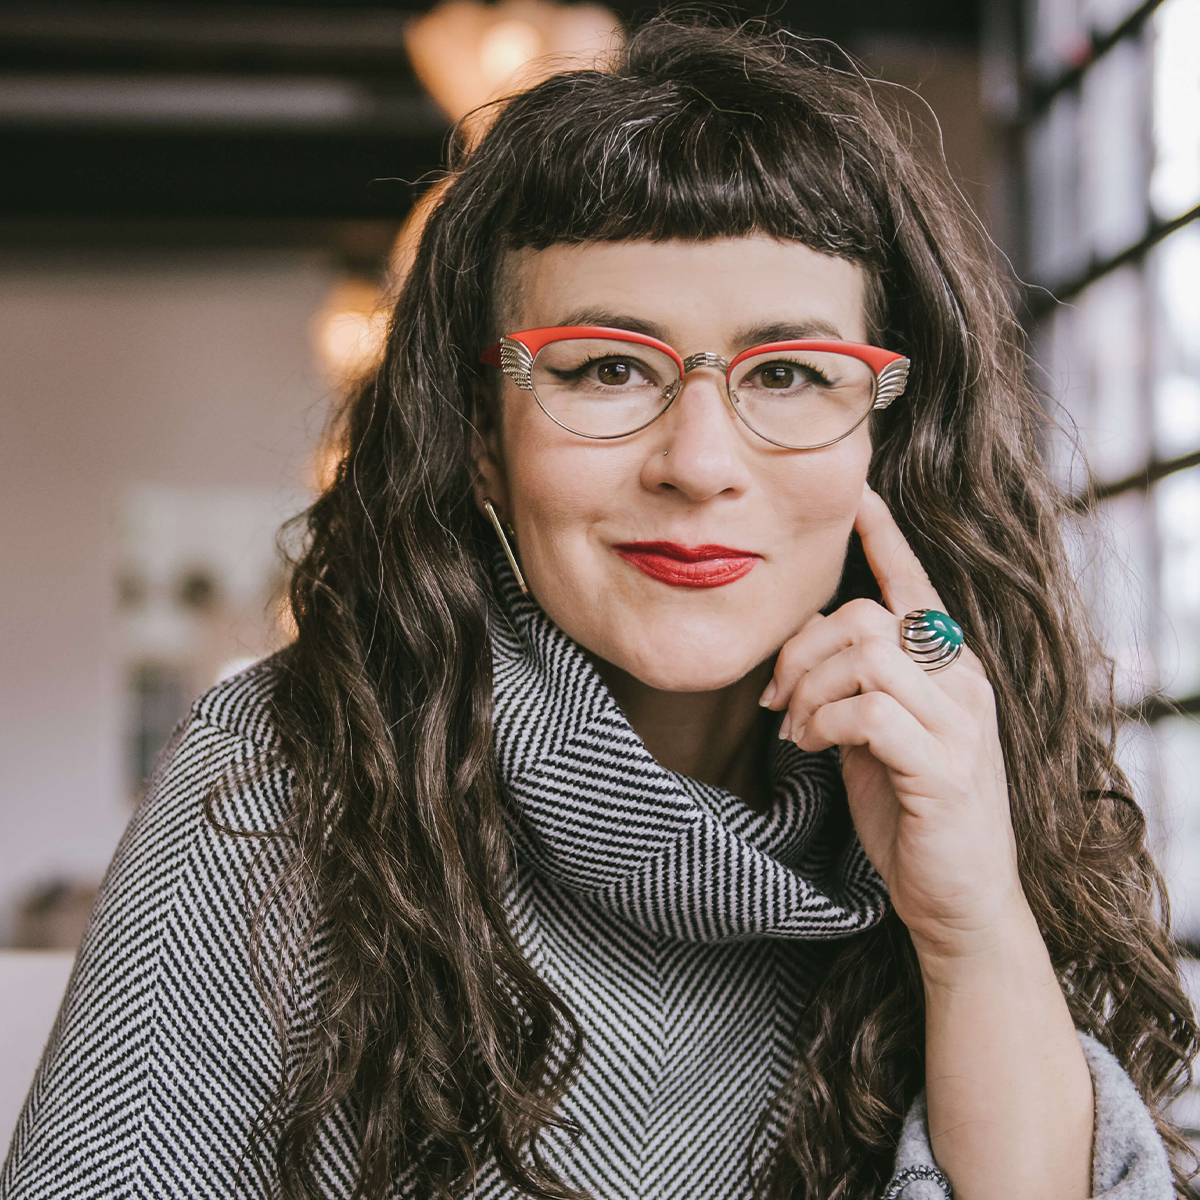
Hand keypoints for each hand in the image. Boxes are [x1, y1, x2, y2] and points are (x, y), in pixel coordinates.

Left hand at [759, 484, 1026, 964]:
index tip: (858, 492)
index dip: (886, 538)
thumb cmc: (911, 810)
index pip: (916, 587)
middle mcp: (963, 683)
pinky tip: (812, 750)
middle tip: (775, 698)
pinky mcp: (942, 769)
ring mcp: (959, 725)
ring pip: (866, 657)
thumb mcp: (880, 734)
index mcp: (949, 669)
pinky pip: (868, 713)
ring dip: (809, 690)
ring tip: (795, 730)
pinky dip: (823, 725)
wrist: (958, 900)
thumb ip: (860, 683)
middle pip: (866, 617)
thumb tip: (806, 642)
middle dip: (801, 649)